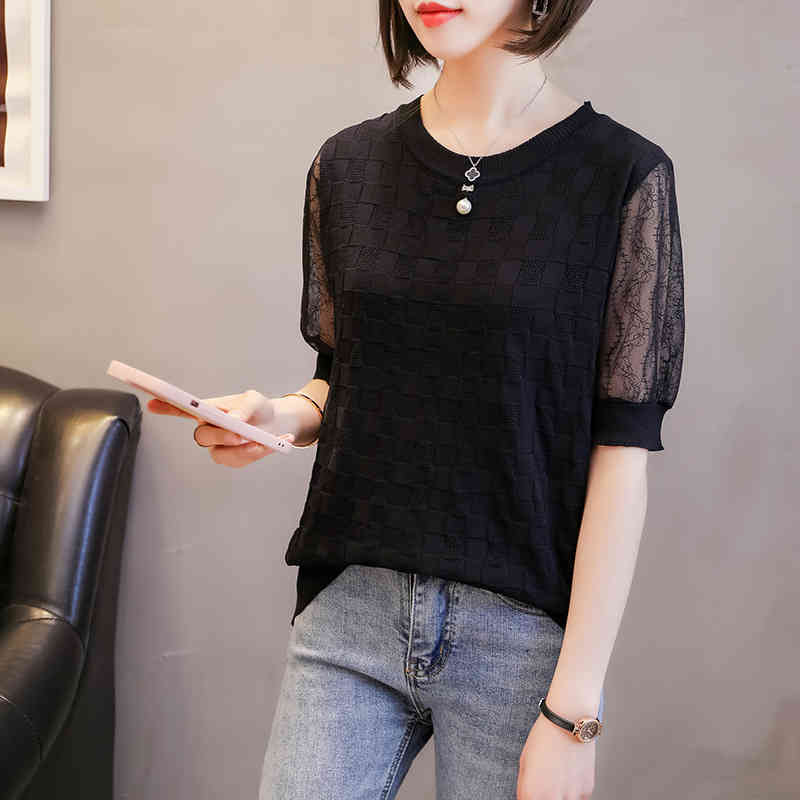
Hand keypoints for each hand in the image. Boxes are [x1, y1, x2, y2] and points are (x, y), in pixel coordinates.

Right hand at [146, 389, 293, 467]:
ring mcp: (219, 446)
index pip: (182, 409)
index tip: (151, 403)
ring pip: (219, 454)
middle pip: (202, 436)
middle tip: (240, 433)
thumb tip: (233, 418)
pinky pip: (238, 461)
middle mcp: (208, 429)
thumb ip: (243, 407)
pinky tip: (269, 444)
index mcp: (207, 410)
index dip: (166, 407)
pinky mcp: (232, 459)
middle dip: (221, 436)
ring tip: (260, 441)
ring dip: (241, 449)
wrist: (276, 423)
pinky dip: (256, 453)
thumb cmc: (257, 409)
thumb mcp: (253, 400)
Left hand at [517, 713, 595, 799]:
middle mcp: (552, 798)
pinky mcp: (587, 790)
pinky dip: (574, 790)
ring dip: (560, 796)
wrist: (569, 722)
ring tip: (558, 777)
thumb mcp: (524, 761)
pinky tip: (569, 773)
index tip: (533, 794)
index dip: (531, 798)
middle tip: (546, 785)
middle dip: (546, 796)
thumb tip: (525, 797)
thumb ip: (524, 786)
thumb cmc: (545, 736)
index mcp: (532, 793)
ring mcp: (571, 796)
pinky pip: (579, 798)